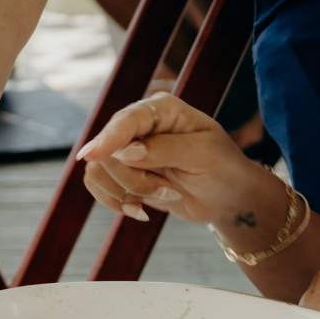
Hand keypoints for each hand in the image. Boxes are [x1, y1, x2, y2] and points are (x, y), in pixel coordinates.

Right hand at [74, 93, 260, 227]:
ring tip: (162, 195)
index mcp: (162, 109)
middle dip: (132, 179)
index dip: (108, 138)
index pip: (127, 120)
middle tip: (168, 190)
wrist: (227, 196)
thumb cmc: (223, 167)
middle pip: (106, 150)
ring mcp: (127, 149)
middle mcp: (139, 125)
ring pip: (98, 170)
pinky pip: (98, 186)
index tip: (92, 156)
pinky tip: (141, 209)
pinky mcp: (122, 173)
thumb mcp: (202, 154)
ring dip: (126, 192)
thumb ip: (165, 150)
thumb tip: (126, 152)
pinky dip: (116, 202)